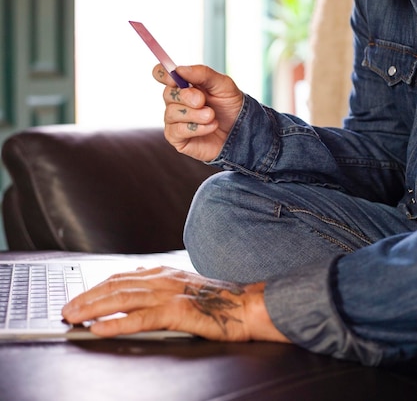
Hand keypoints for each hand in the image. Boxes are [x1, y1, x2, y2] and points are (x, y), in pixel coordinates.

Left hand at [62, 266, 288, 342]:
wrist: (247, 306)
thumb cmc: (218, 302)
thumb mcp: (184, 289)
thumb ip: (160, 290)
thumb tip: (134, 297)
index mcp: (163, 272)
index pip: (121, 278)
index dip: (96, 288)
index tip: (78, 298)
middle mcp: (163, 278)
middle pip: (116, 286)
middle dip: (87, 298)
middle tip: (66, 310)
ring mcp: (171, 293)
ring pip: (123, 299)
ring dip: (94, 308)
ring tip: (74, 318)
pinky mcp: (179, 311)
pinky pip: (142, 318)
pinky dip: (117, 323)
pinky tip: (101, 329)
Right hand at [153, 64, 243, 161]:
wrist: (241, 130)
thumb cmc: (230, 105)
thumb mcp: (223, 84)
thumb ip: (202, 74)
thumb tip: (179, 70)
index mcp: (183, 84)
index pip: (161, 74)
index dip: (163, 74)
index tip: (174, 78)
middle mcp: (175, 100)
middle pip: (167, 93)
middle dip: (187, 96)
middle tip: (203, 101)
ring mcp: (174, 119)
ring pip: (172, 112)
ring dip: (195, 114)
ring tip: (212, 116)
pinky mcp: (176, 137)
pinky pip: (177, 130)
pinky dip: (197, 128)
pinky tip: (210, 127)